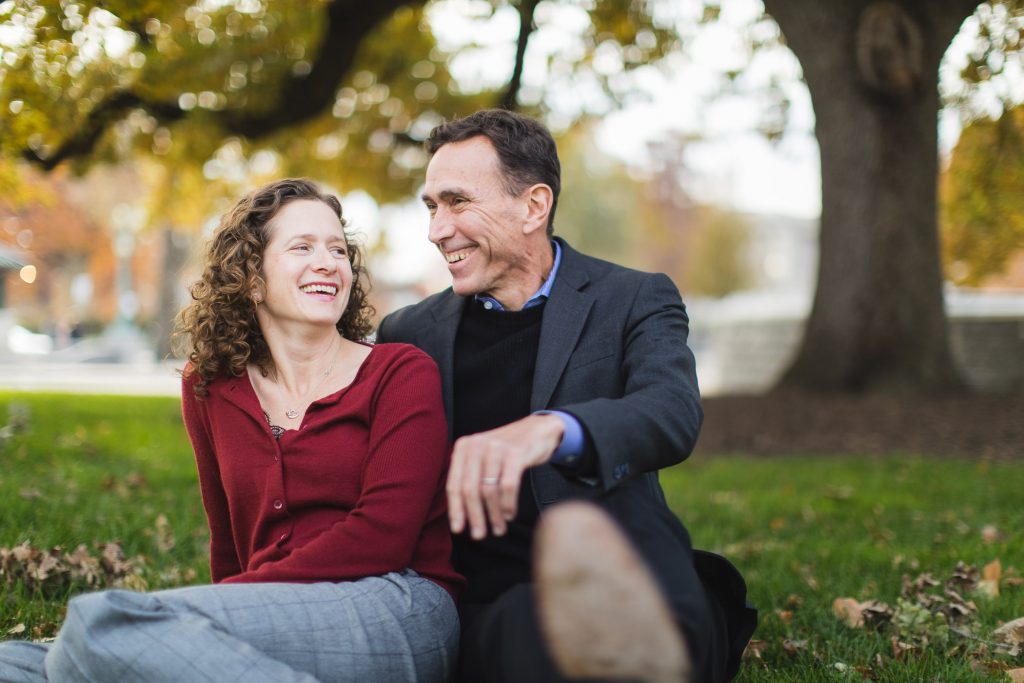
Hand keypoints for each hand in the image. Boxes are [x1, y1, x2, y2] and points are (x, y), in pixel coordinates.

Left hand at [447, 414, 563, 539]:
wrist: (536, 430)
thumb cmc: (507, 450)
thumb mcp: (482, 457)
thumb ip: (470, 476)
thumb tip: (460, 513)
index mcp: (464, 447)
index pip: (454, 484)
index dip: (456, 510)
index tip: (459, 529)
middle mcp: (477, 445)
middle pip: (470, 489)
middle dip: (475, 516)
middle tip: (479, 535)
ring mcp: (496, 448)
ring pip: (489, 491)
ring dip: (494, 515)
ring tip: (498, 528)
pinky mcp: (515, 453)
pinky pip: (508, 486)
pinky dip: (508, 504)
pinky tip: (510, 514)